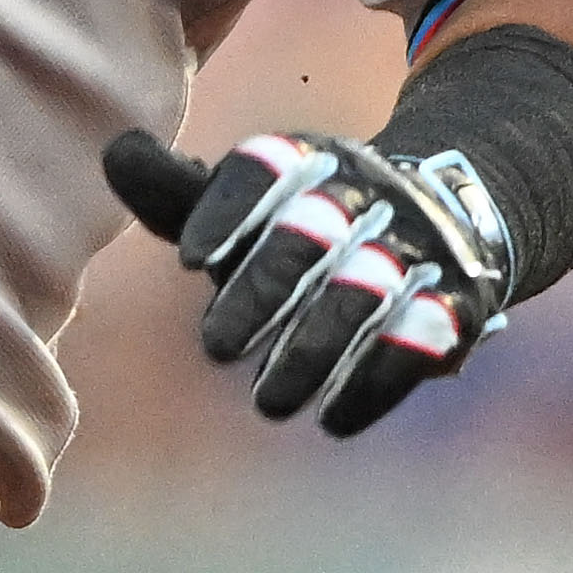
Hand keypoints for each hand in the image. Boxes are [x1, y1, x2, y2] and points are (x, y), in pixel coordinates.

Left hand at [102, 123, 500, 437]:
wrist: (441, 226)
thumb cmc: (308, 226)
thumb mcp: (248, 207)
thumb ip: (180, 196)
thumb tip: (116, 152)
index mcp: (309, 160)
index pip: (265, 169)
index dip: (228, 211)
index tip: (188, 259)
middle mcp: (367, 192)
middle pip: (310, 233)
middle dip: (262, 291)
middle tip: (216, 349)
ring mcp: (417, 244)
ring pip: (364, 290)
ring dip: (314, 349)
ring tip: (268, 402)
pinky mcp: (457, 301)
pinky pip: (420, 340)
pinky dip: (375, 383)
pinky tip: (334, 419)